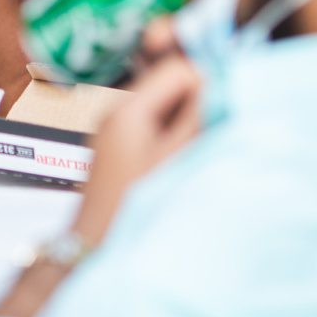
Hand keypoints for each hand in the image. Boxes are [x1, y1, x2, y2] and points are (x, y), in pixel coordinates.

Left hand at [69, 54, 200, 247]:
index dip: (205, 82)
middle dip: (197, 100)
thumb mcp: (174, 160)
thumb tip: (219, 82)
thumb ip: (197, 117)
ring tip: (195, 148)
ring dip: (187, 119)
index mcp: (128, 108)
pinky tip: (180, 159)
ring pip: (165, 104)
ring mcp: (117, 128)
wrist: (93, 247)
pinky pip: (155, 124)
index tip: (223, 107)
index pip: (176, 69)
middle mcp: (118, 110)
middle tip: (212, 128)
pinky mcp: (120, 146)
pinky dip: (174, 134)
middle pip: (169, 83)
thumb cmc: (132, 208)